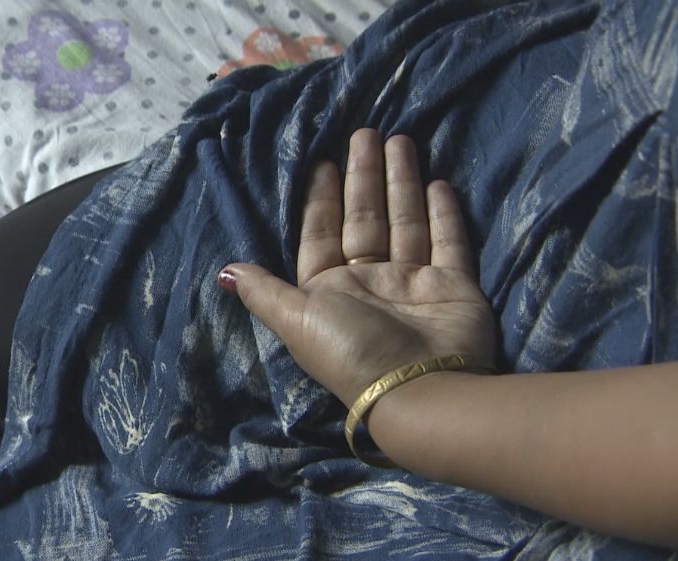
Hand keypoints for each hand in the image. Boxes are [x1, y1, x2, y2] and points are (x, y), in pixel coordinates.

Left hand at [219, 129, 495, 406]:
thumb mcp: (296, 319)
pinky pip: (449, 243)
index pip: (323, 233)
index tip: (322, 162)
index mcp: (329, 290)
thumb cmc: (352, 349)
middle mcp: (370, 283)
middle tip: (365, 133)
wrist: (421, 388)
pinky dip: (444, 215)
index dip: (321, 199)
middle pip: (366, 219)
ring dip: (403, 183)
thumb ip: (265, 291)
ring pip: (406, 223)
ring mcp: (413, 284)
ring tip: (401, 140)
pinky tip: (439, 182)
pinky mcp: (454, 287)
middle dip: (364, 177)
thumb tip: (224, 272)